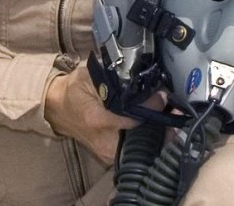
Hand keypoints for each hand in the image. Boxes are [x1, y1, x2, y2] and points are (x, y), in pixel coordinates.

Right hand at [44, 64, 164, 163]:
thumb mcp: (90, 77)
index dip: (153, 106)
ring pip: (142, 148)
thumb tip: (139, 77)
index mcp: (99, 119)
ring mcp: (108, 154)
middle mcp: (105, 142)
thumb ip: (113, 78)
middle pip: (143, 139)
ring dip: (159, 134)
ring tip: (170, 116)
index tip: (164, 95)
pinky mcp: (111, 157)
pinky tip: (158, 127)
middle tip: (175, 110)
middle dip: (163, 125)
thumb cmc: (74, 90)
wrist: (57, 109)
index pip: (135, 117)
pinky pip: (136, 151)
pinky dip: (149, 140)